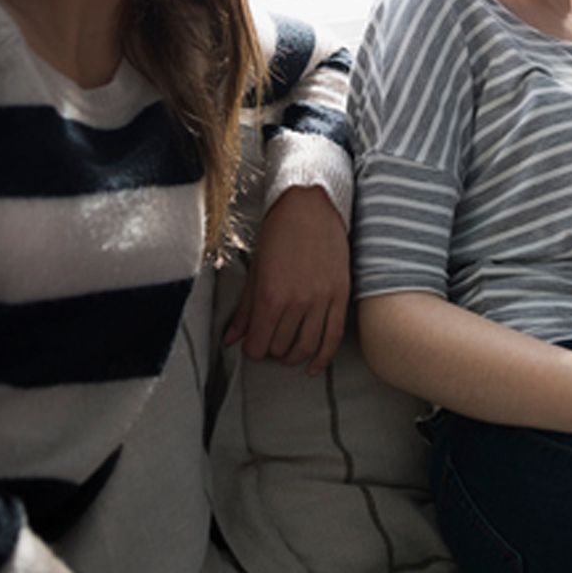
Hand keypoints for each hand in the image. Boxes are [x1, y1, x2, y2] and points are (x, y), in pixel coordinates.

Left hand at [224, 186, 348, 374]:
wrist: (310, 206)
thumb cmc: (280, 232)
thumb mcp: (255, 269)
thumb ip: (244, 308)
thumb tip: (231, 338)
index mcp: (270, 296)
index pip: (258, 344)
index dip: (253, 350)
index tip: (252, 346)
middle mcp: (297, 302)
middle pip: (281, 347)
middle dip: (271, 350)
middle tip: (268, 344)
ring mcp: (322, 300)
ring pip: (307, 347)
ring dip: (294, 356)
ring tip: (287, 353)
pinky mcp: (340, 296)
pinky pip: (333, 337)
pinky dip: (323, 358)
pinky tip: (313, 366)